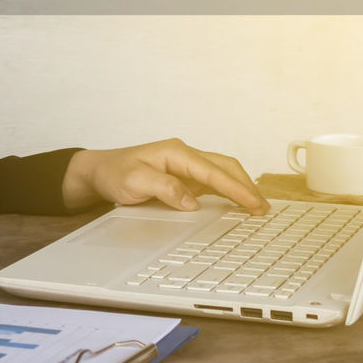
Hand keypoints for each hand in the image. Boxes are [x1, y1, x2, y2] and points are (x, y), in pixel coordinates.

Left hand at [61, 138, 268, 214]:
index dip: (236, 188)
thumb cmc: (114, 173)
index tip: (253, 204)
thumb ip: (163, 188)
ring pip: (222, 173)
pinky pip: (213, 183)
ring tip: (257, 209)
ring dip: (240, 188)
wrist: (100, 172)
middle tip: (263, 209)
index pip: (213, 171)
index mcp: (176, 153)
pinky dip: (228, 192)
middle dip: (246, 186)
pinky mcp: (184, 178)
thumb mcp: (134, 181)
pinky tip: (237, 205)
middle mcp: (185, 156)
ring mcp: (186, 167)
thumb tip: (192, 201)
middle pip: (225, 166)